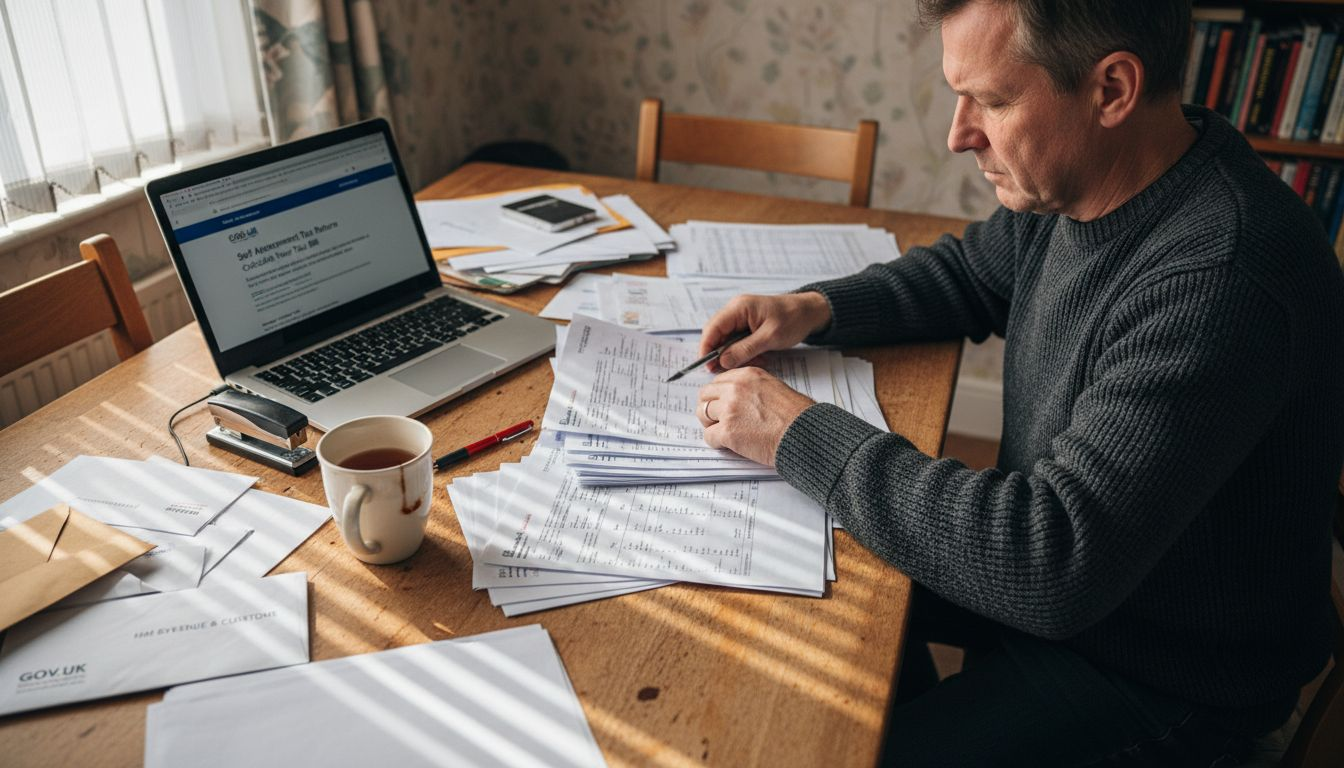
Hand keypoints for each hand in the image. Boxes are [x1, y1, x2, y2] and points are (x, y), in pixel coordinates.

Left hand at [697, 367, 814, 466]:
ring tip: (723, 432)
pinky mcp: (728, 431)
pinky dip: (716, 442)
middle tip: (717, 420)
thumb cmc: (796, 416)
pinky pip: (709, 436)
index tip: (720, 405)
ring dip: (710, 424)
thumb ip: (751, 389)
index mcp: (747, 375)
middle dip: (709, 408)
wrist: (803, 434)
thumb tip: (736, 399)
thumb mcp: (773, 388)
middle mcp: (736, 388)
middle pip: (705, 395)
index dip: (717, 396)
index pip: (717, 381)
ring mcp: (730, 410)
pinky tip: (728, 445)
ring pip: (703, 414)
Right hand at [700, 292, 831, 371]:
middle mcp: (735, 311)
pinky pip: (737, 343)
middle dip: (722, 355)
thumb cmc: (793, 319)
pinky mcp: (747, 327)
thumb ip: (745, 349)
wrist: (809, 312)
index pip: (712, 328)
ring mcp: (740, 319)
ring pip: (727, 342)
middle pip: (717, 335)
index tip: (706, 366)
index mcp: (738, 307)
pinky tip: (759, 358)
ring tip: (755, 361)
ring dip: (736, 356)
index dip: (706, 347)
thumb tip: (722, 361)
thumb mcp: (770, 337)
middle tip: (729, 371)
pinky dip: (744, 353)